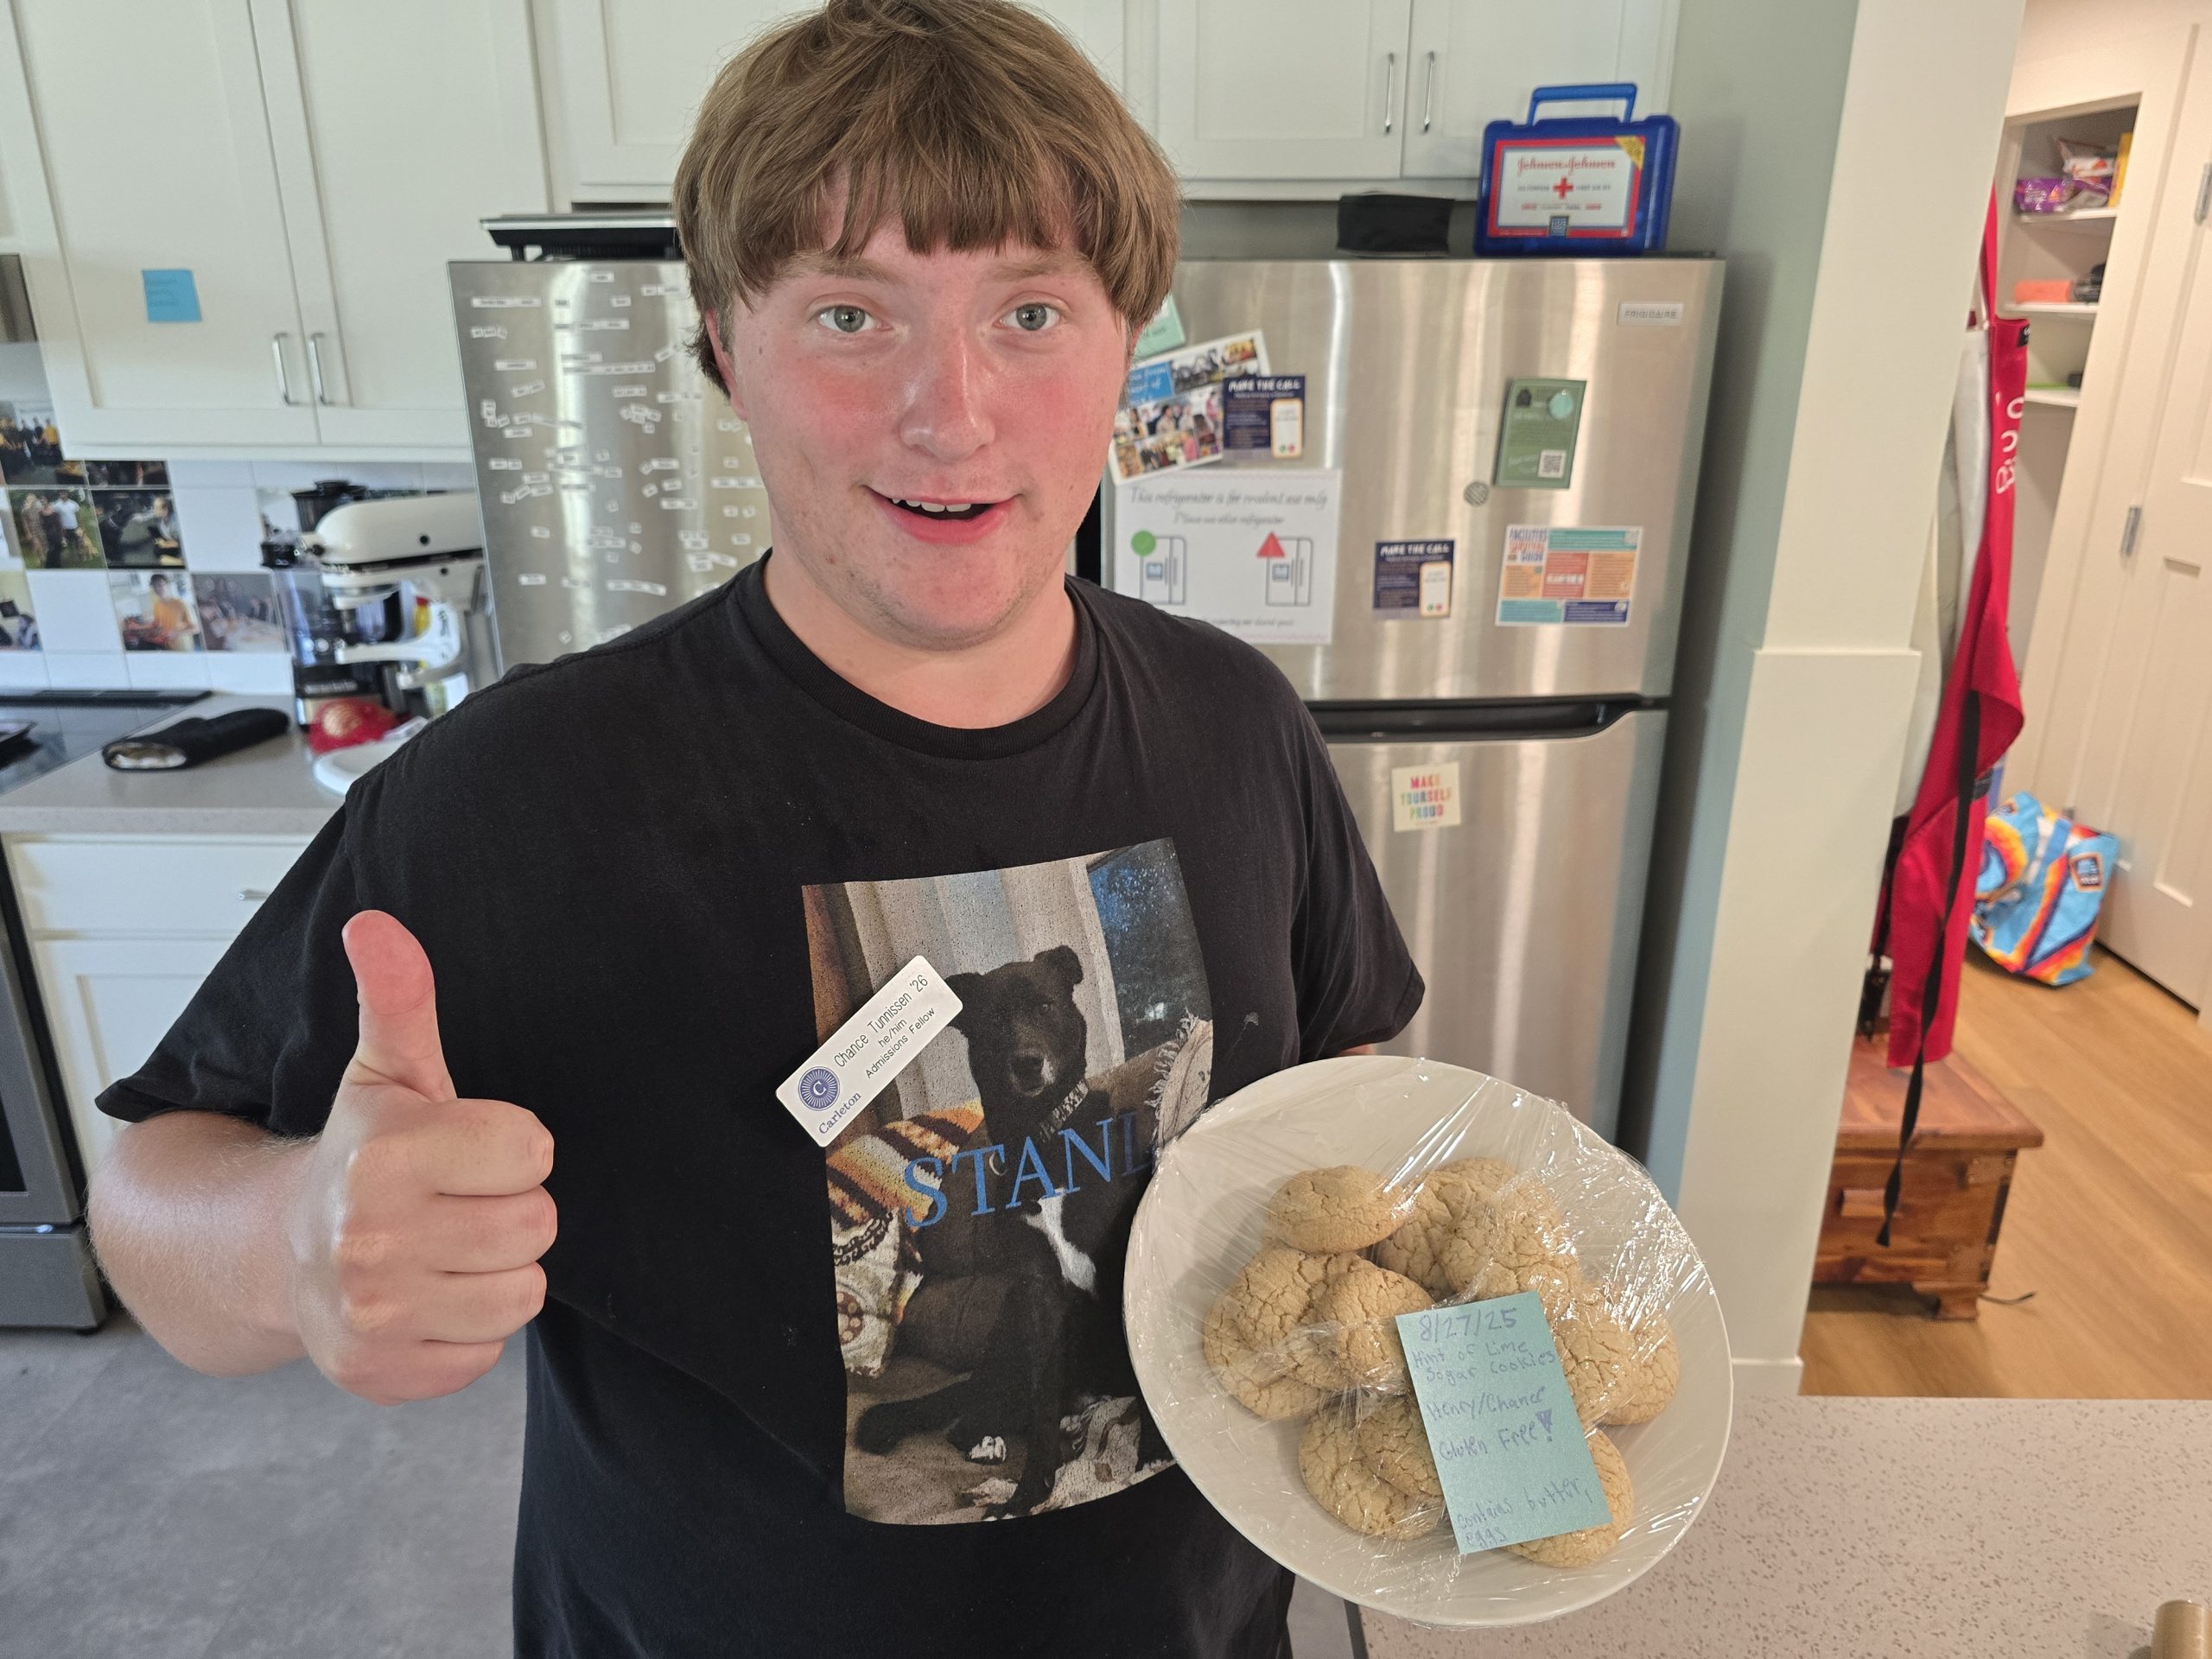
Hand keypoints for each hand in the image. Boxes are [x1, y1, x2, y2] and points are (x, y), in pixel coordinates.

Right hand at [287, 910, 556, 1404]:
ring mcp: (373, 1315)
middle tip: (457, 1202)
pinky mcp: (381, 1374)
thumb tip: (377, 925)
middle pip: (537, 1226)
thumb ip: (399, 999)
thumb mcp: (386, 1073)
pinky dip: (467, 1331)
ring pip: (522, 1294)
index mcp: (384, 1157)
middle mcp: (371, 1240)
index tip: (468, 1149)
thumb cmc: (361, 1156)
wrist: (279, 1251)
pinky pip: (488, 1353)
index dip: (512, 1148)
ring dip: (497, 1273)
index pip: (534, 1153)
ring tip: (445, 1249)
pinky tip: (427, 1299)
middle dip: (509, 1209)